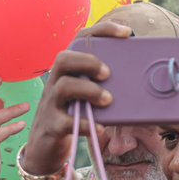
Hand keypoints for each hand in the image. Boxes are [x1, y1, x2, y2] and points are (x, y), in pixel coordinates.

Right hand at [21, 21, 130, 177]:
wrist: (44, 149)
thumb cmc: (71, 117)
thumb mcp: (83, 96)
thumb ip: (98, 83)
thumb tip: (134, 77)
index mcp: (66, 71)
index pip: (79, 40)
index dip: (102, 31)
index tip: (127, 34)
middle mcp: (55, 83)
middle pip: (64, 59)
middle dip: (89, 62)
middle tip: (108, 74)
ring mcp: (51, 105)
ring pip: (63, 86)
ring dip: (89, 90)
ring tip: (107, 100)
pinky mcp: (51, 127)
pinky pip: (66, 122)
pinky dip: (86, 124)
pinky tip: (101, 127)